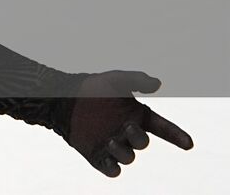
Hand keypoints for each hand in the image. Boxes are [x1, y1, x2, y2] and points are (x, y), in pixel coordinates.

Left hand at [65, 70, 193, 176]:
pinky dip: (113, 169)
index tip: (188, 143)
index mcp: (137, 116)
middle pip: (143, 143)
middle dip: (139, 138)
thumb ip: (136, 79)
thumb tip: (158, 84)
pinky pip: (111, 169)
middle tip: (127, 127)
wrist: (61, 98)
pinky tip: (109, 160)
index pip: (163, 128)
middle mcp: (127, 132)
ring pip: (128, 158)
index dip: (176, 135)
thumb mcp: (115, 80)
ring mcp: (113, 145)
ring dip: (123, 152)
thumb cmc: (90, 87)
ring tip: (109, 140)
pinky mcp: (96, 156)